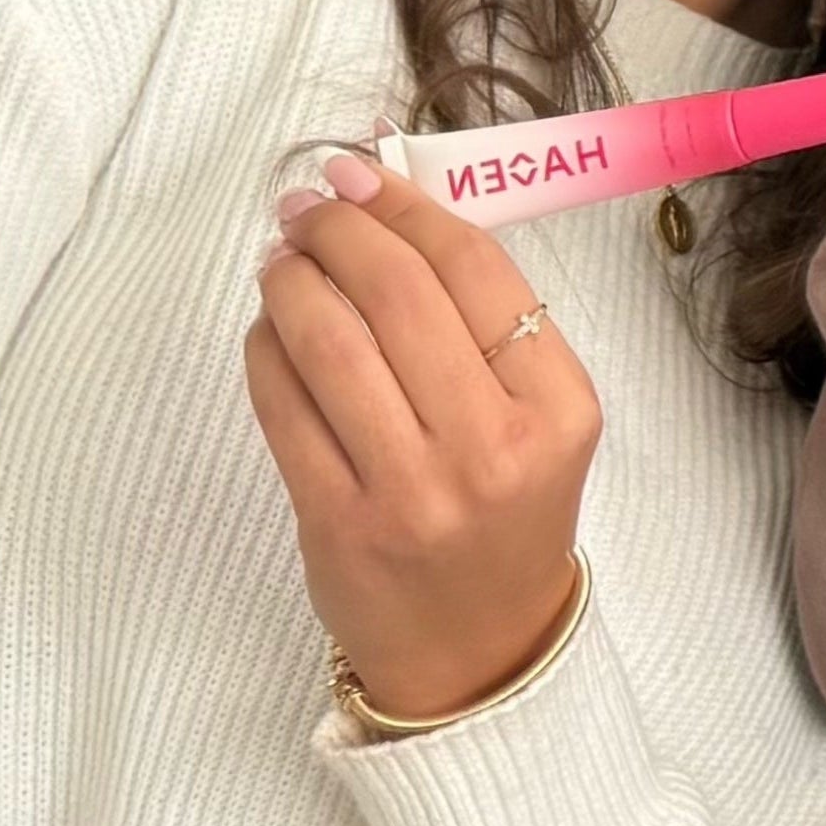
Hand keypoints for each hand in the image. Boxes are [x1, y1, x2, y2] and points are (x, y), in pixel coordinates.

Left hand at [244, 155, 596, 723]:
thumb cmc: (510, 515)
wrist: (482, 649)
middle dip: (340, 230)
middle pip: (400, 295)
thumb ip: (485, 327)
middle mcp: (492, 447)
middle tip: (308, 207)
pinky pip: (283, 407)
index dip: (409, 209)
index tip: (363, 175)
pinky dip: (265, 348)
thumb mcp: (540, 421)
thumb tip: (394, 209)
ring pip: (331, 342)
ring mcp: (412, 490)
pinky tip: (270, 327)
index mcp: (560, 410)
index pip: (478, 273)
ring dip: (291, 279)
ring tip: (281, 258)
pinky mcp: (338, 523)